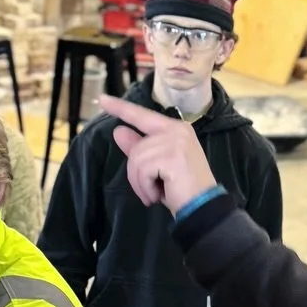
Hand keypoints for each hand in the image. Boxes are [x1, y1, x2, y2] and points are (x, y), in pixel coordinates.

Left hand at [97, 97, 218, 213]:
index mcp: (174, 128)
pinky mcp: (172, 155)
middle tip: (150, 191)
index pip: (142, 115)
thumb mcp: (157, 166)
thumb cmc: (182, 188)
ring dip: (141, 183)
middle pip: (137, 148)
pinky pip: (143, 170)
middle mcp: (176, 130)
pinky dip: (146, 187)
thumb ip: (139, 147)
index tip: (102, 100)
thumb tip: (118, 131)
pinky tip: (158, 195)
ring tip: (155, 194)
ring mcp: (175, 141)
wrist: (203, 206)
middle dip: (136, 174)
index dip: (121, 108)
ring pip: (137, 160)